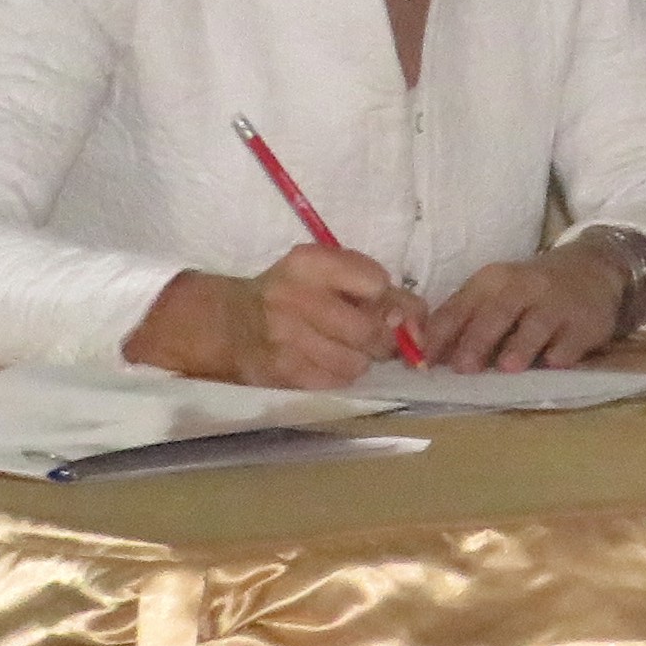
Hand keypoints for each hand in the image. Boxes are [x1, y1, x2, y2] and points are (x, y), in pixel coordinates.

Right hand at [123, 247, 413, 390]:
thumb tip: (416, 321)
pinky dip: (340, 375)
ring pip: (357, 361)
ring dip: (360, 359)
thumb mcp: (332, 273)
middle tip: (368, 335)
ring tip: (340, 347)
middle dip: (381, 337)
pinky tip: (323, 362)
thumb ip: (381, 289)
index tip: (374, 303)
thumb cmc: (295, 293)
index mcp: (308, 263)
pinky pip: (336, 382)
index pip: (377, 283)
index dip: (385, 299)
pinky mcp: (280, 372)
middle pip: (371, 329)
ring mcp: (283, 337)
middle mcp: (292, 296)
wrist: (230, 323)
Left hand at [420, 245, 642, 372]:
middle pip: (497, 313)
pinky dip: (560, 354)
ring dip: (521, 346)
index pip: (459, 308)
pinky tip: (552, 363)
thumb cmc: (529, 291)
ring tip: (509, 367)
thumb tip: (426, 358)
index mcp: (491, 281)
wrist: (591, 270)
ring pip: (536, 325)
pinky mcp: (586, 322)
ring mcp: (557, 304)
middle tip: (464, 368)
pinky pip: (570, 341)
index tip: (423, 364)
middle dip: (478, 340)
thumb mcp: (494, 294)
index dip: (440, 336)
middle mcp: (524, 287)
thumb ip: (463, 321)